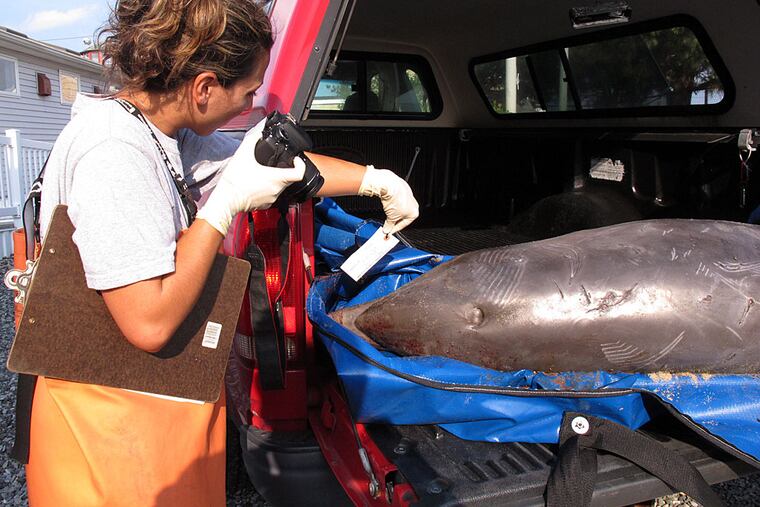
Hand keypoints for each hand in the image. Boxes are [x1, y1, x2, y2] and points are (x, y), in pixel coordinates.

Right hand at [197, 118, 305, 235]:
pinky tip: (258, 183)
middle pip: (289, 179)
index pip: (299, 173)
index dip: (300, 164)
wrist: (225, 200)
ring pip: (280, 187)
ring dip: (275, 179)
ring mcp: (271, 199)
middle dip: (285, 169)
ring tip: (264, 172)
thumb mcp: (243, 154)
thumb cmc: (234, 181)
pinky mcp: (264, 205)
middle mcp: (277, 190)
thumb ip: (253, 138)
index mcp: (276, 178)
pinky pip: (271, 195)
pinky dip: (267, 188)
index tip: (295, 160)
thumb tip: (260, 128)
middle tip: (276, 163)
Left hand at [358, 165, 418, 233]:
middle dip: (394, 221)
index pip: (404, 224)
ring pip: (400, 208)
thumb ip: (389, 225)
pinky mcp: (402, 190)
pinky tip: (387, 204)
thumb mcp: (391, 218)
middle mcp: (413, 204)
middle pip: (402, 216)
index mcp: (414, 213)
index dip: (395, 229)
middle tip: (386, 224)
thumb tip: (387, 229)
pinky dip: (392, 203)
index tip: (389, 231)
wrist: (391, 186)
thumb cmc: (395, 201)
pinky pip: (397, 199)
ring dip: (393, 212)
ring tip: (386, 214)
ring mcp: (408, 196)